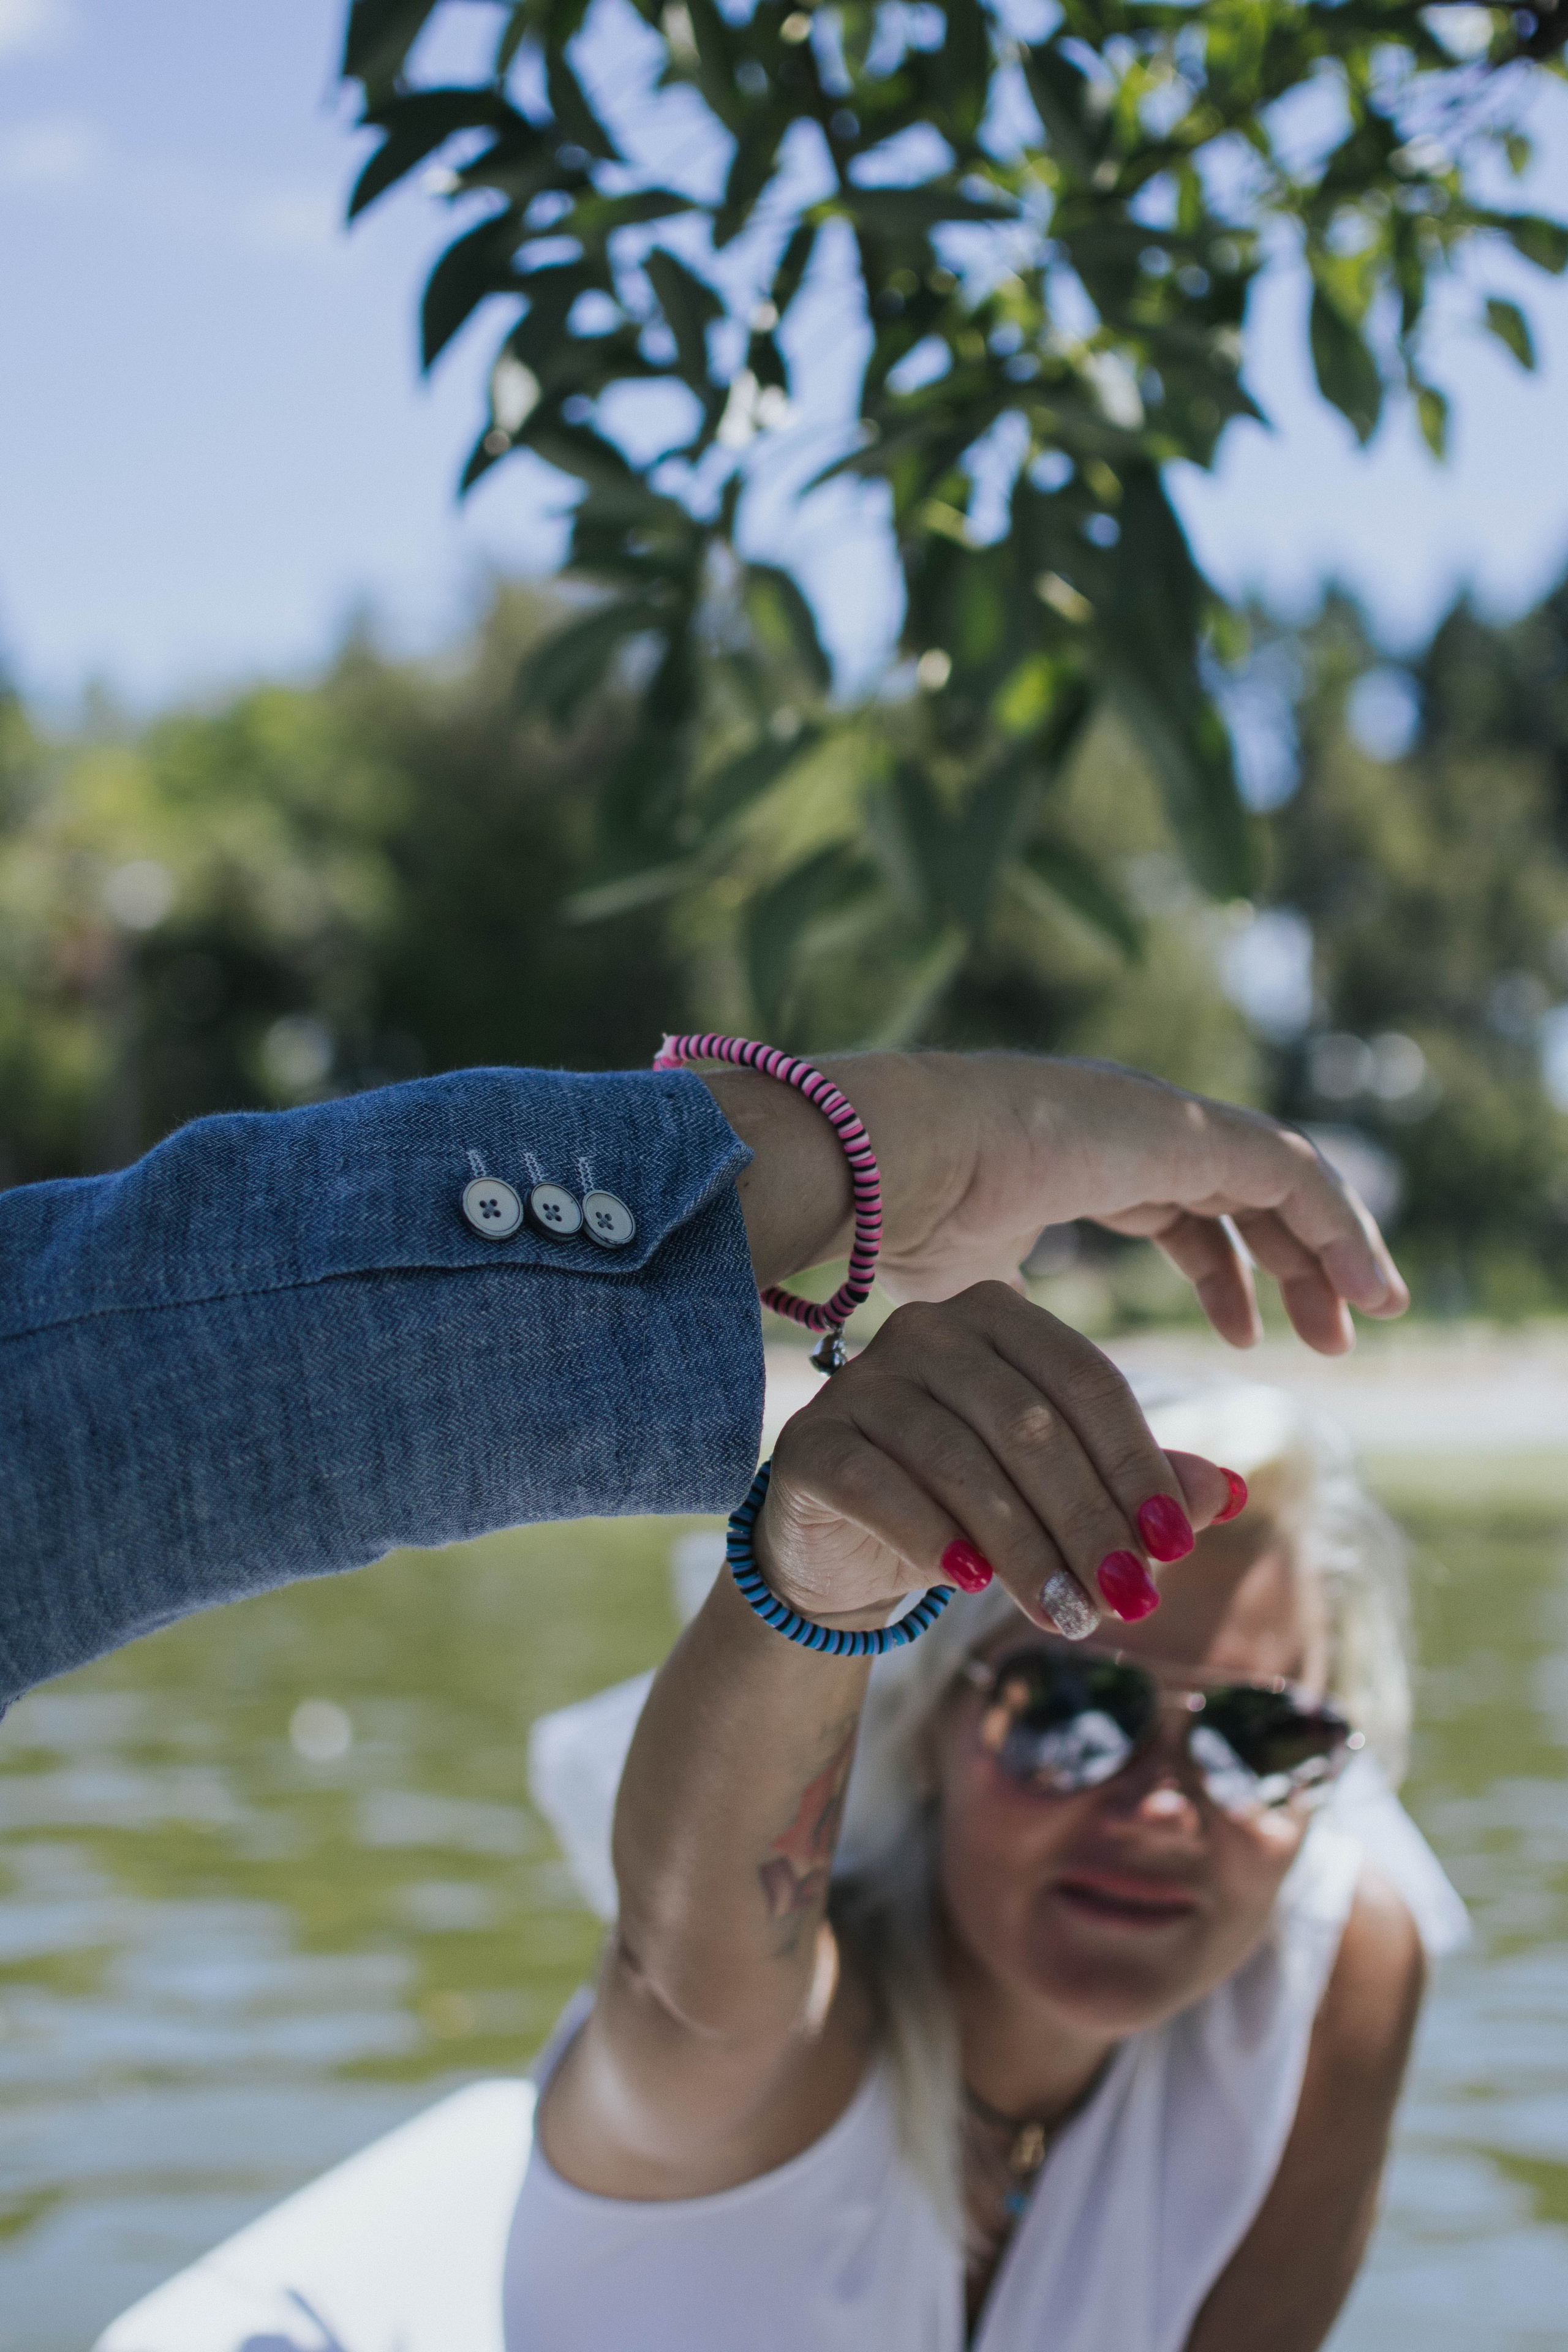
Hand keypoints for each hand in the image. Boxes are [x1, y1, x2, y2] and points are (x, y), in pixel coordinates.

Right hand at [707, 1051, 1406, 1356]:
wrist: (884, 1167)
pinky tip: (1362, 1290)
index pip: (1177, 1202)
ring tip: (1365, 1321)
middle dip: (1290, 1263)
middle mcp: (1128, 1126)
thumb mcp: (981, 1303)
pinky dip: (1339, 1227)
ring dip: (1329, 1249)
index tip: (1245, 1335)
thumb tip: (1031, 1406)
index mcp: (1081, 1155)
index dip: (1220, 1266)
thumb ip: (1023, 1337)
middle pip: (1239, 1190)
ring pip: (1279, 1178)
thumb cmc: (898, 1233)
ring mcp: (1155, 1117)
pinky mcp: (1181, 1127)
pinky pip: (1292, 1174)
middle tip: (1330, 1338)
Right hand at [754, 1283, 1236, 1637]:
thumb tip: (1224, 1494)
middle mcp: (925, 1328)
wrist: (844, 1546)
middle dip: (1088, 1520)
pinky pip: (878, 1484)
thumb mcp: (1058, 1494)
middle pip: (1028, 1424)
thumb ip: (1135, 1483)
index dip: (1137, 1464)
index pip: (1085, 1381)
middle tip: (1130, 1600)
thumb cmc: (966, 1504)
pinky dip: (931, 1536)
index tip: (1176, 1547)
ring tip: (1069, 1616)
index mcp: (998, 1315)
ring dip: (1024, 1547)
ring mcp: (860, 1381)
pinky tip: (970, 1583)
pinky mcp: (810, 1442)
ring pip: (959, 1461)